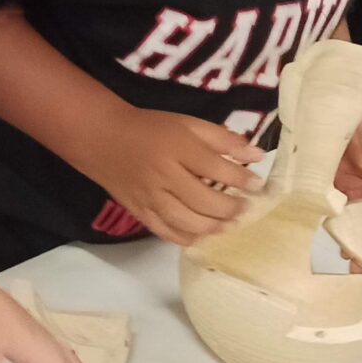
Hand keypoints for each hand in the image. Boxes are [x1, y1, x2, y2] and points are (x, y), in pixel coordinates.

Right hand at [78, 108, 264, 245]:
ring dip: (213, 227)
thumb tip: (257, 155)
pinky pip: (165, 232)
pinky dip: (187, 238)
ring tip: (229, 224)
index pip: (216, 168)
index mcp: (177, 149)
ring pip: (186, 222)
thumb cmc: (152, 129)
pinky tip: (202, 235)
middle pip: (203, 201)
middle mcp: (164, 176)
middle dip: (230, 209)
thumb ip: (223, 139)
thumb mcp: (189, 124)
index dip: (241, 179)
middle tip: (245, 208)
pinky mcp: (139, 212)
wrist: (103, 139)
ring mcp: (150, 198)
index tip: (257, 184)